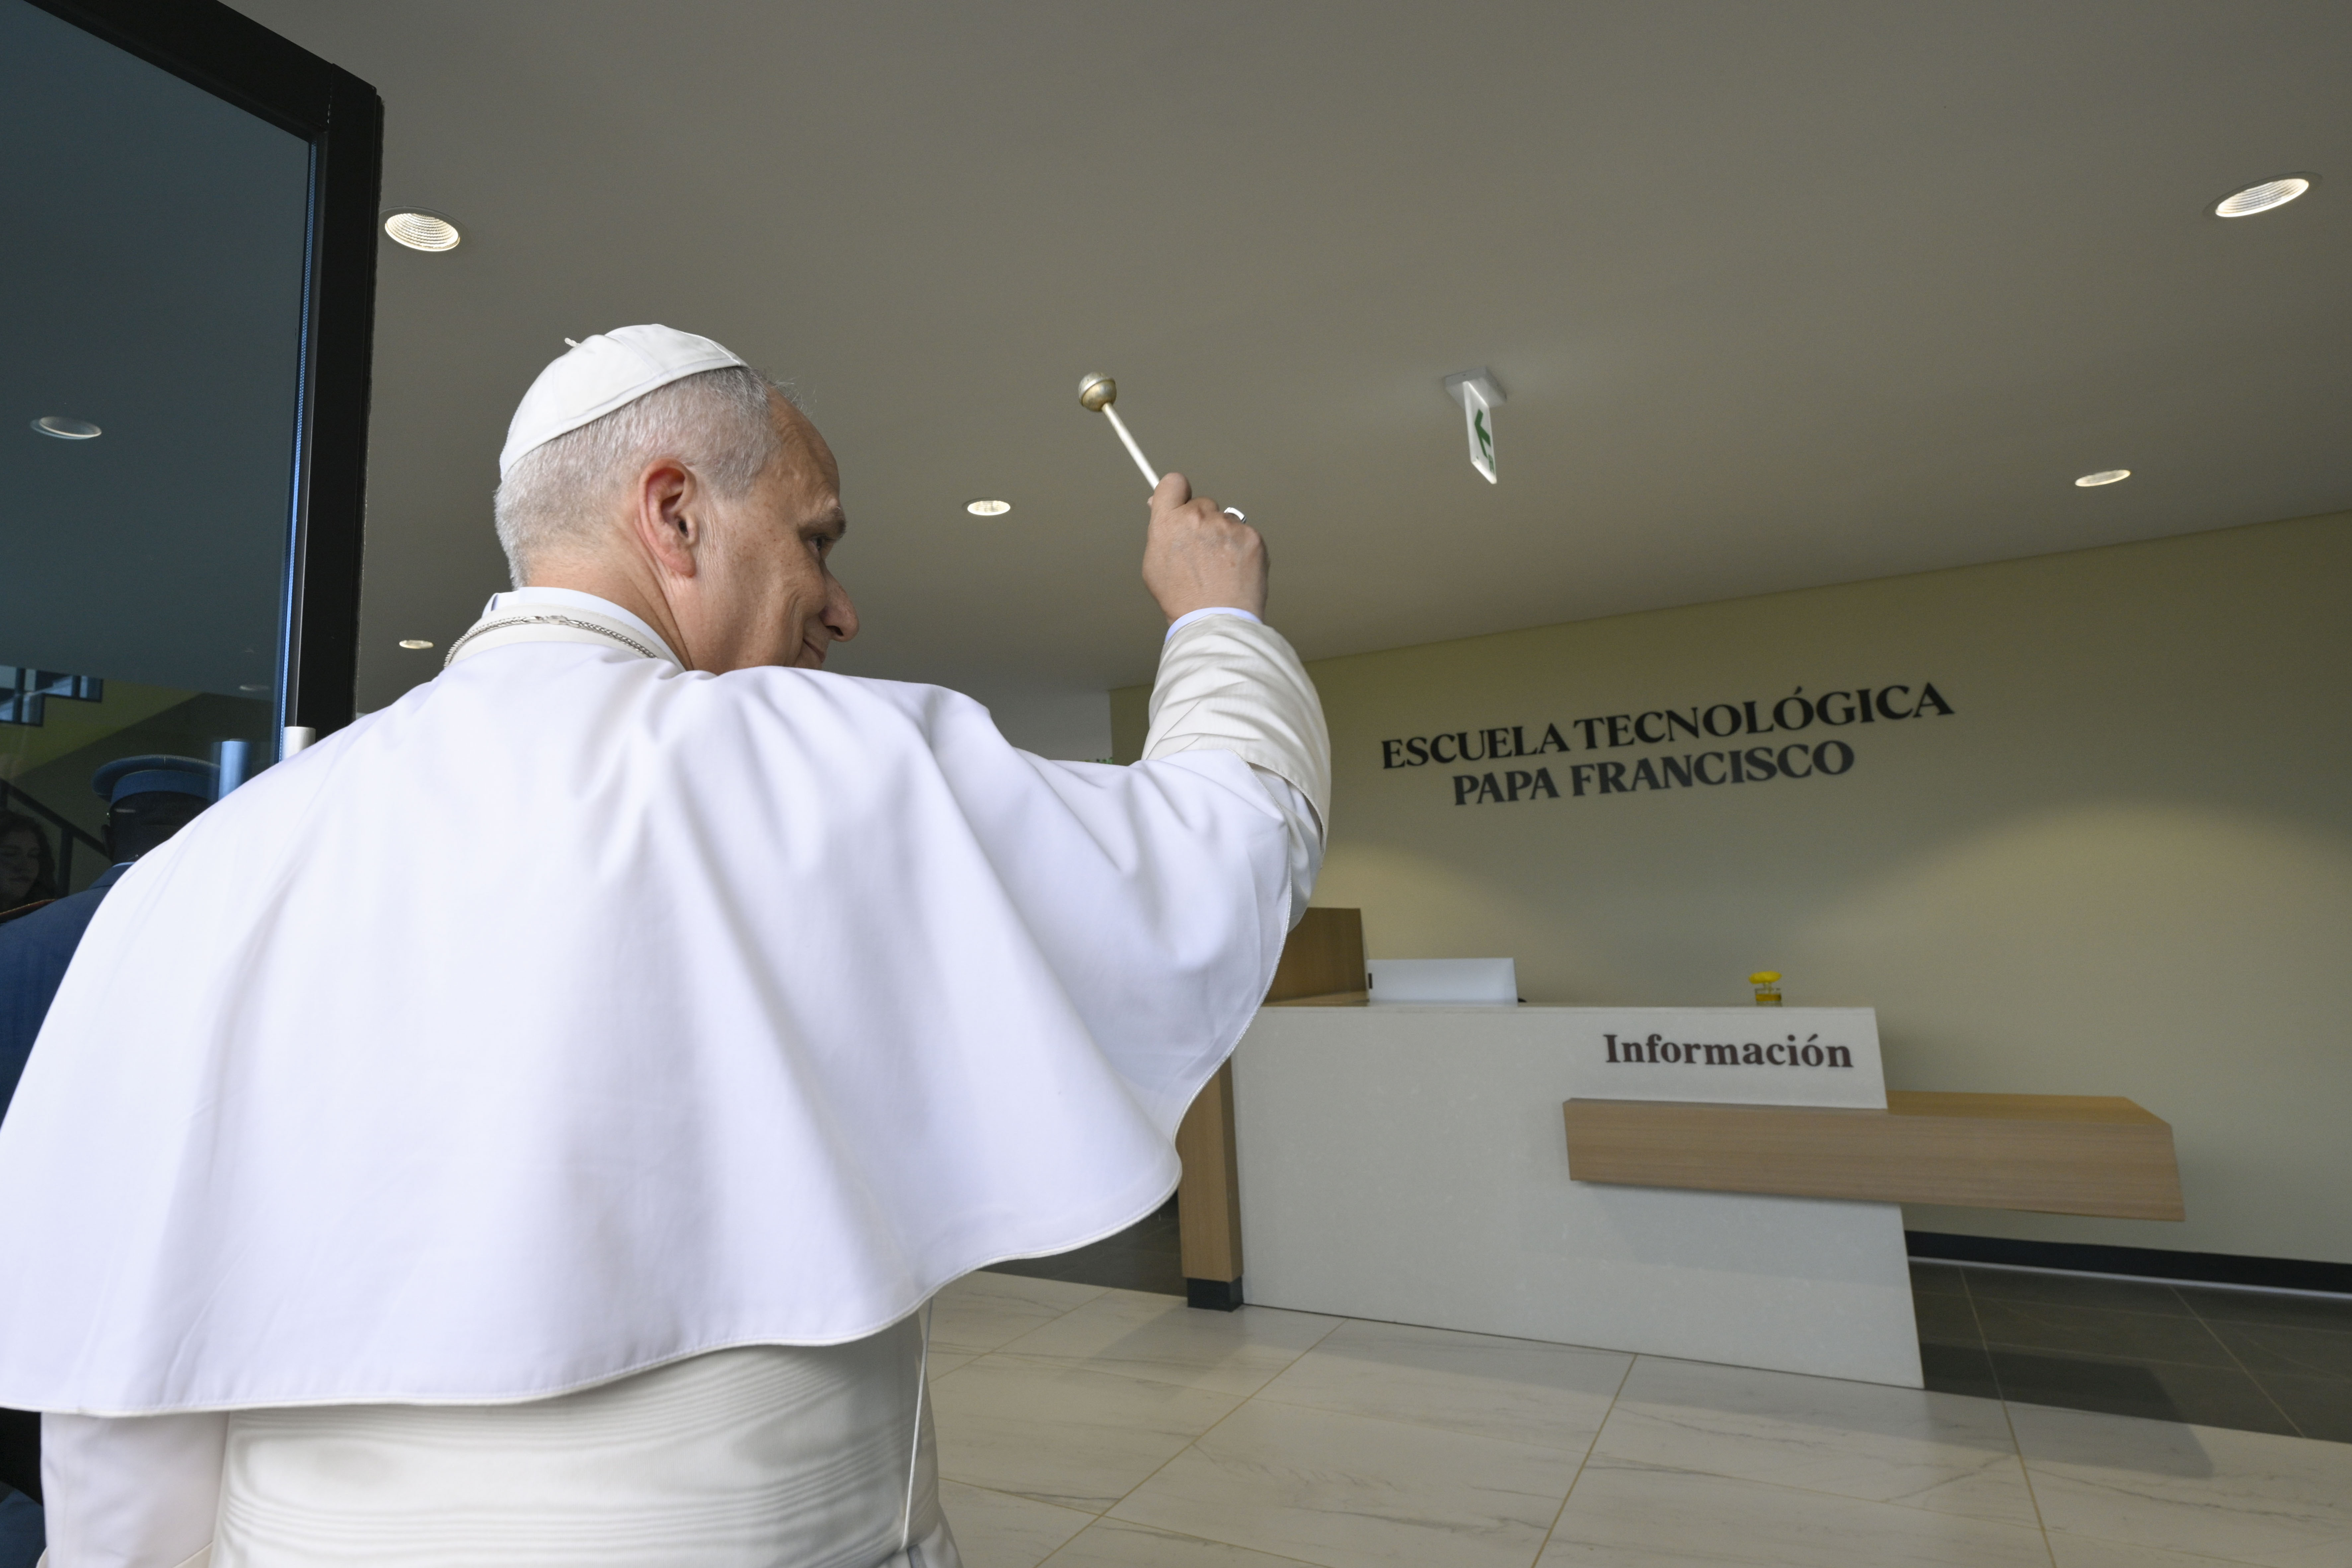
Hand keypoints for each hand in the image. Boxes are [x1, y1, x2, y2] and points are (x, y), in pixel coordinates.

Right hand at [1141, 472, 1267, 623]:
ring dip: (1224, 537)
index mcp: (1169, 521)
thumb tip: (1159, 505)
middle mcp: (1198, 517)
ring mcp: (1228, 525)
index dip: (1178, 493)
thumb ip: (1160, 530)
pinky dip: (1242, 549)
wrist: (1215, 620)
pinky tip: (1235, 570)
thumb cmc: (1182, 599)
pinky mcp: (1252, 536)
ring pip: (1226, 520)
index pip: (1173, 483)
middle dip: (1203, 522)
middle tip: (1203, 553)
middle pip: (1203, 504)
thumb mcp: (1155, 565)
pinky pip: (1245, 534)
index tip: (1181, 504)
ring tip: (1220, 568)